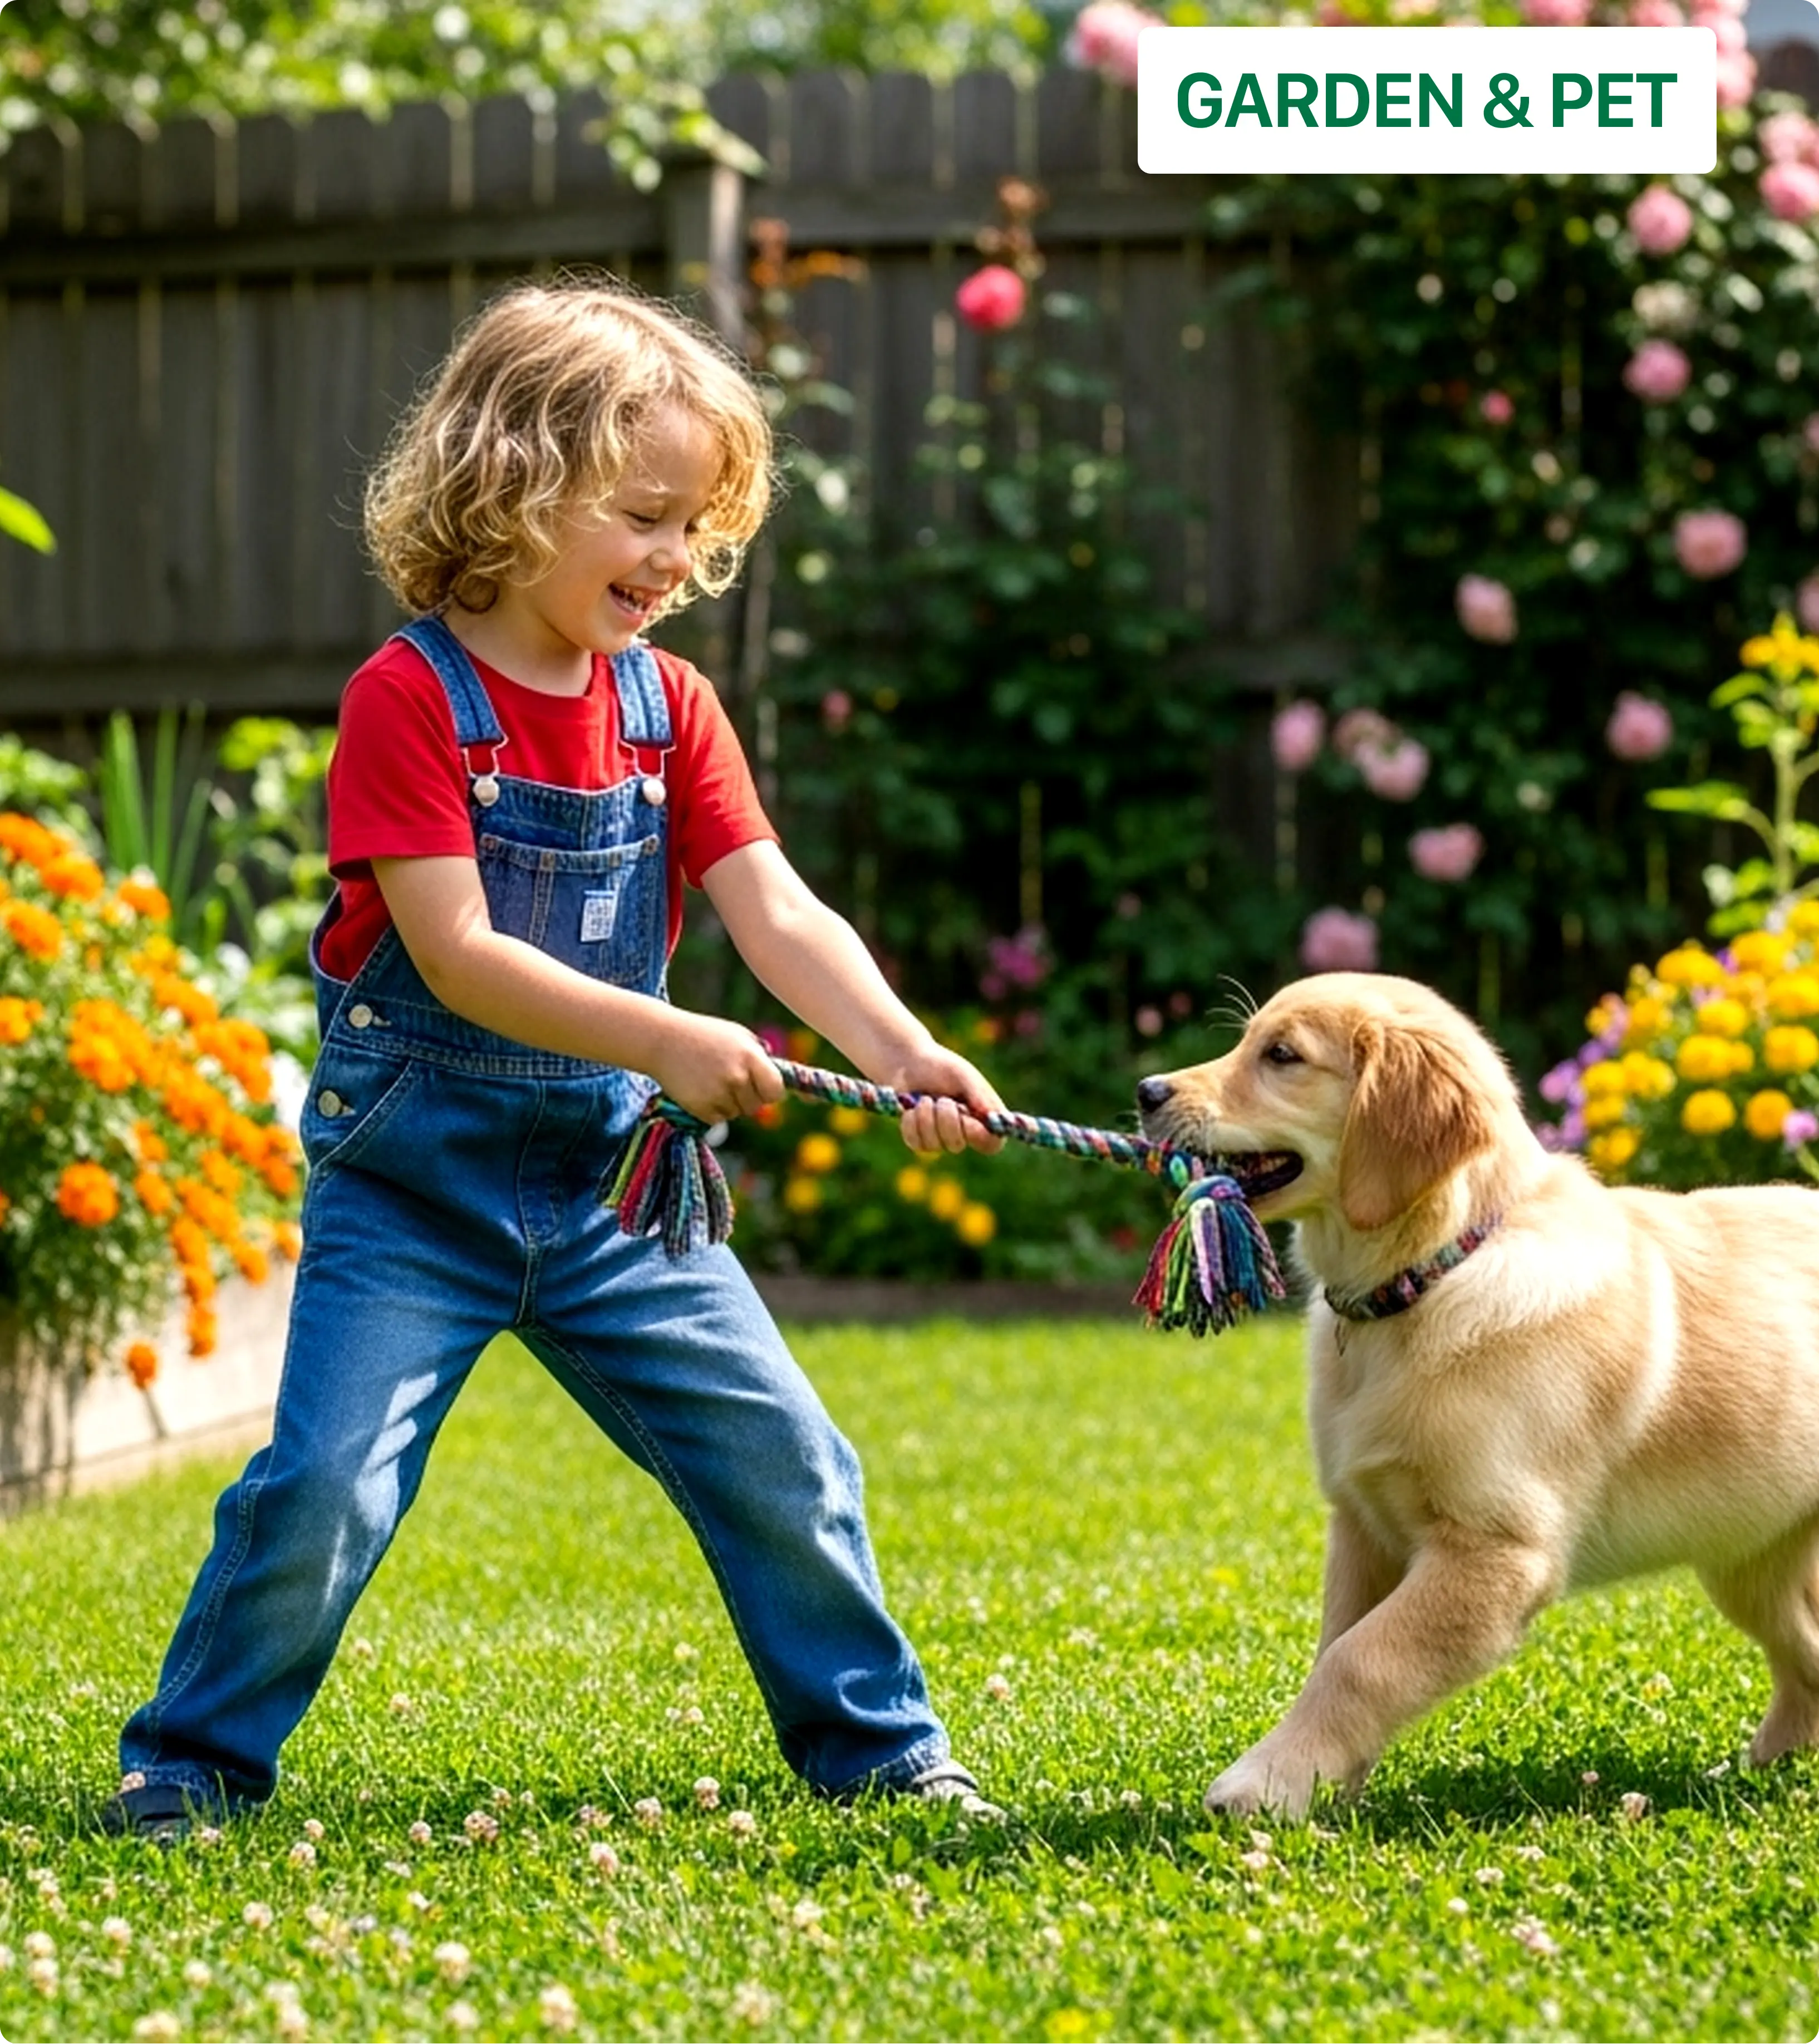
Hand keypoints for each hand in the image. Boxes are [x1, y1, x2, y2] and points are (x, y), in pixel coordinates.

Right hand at [648, 1013, 784, 1124]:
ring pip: (736, 1113)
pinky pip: (717, 1119)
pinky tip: (698, 1089)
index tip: (762, 1088)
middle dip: (747, 1097)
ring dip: (727, 1103)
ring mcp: (718, 1093)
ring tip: (709, 1079)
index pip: (775, 1090)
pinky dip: (710, 1110)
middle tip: (728, 1079)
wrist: (662, 1039)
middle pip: (756, 1106)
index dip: (770, 1092)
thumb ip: (760, 1056)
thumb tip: (781, 1082)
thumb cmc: (704, 1035)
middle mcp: (737, 1077)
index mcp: (750, 1057)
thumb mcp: (737, 1036)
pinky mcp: (700, 1108)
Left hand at [887, 1047, 1005, 1155]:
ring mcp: (940, 1138)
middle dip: (946, 1119)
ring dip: (926, 1116)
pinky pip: (916, 1142)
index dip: (980, 1138)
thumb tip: (994, 1118)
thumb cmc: (941, 1067)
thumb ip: (980, 1096)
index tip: (968, 1121)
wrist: (909, 1063)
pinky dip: (912, 1122)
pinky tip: (912, 1108)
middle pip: (957, 1145)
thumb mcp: (964, 1076)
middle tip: (943, 1099)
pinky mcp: (919, 1140)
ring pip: (933, 1145)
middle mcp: (963, 1132)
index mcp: (982, 1117)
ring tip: (926, 1098)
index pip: (992, 1143)